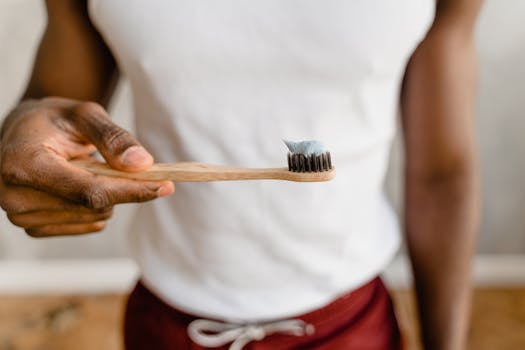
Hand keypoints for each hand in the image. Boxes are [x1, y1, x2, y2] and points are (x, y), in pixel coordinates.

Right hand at [0, 97, 173, 236]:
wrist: (23, 133)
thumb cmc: (54, 120)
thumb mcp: (84, 114)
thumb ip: (113, 137)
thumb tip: (142, 164)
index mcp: (24, 163)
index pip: (90, 191)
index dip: (132, 190)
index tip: (166, 185)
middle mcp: (15, 196)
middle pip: (96, 206)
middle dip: (120, 185)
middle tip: (119, 161)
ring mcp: (22, 217)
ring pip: (96, 218)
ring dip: (106, 194)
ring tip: (85, 168)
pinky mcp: (34, 229)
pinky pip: (88, 225)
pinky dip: (96, 206)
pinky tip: (78, 184)